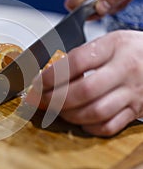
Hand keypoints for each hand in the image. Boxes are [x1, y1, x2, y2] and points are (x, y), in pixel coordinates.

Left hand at [25, 30, 142, 136]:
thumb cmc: (130, 50)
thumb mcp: (108, 42)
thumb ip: (81, 56)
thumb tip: (48, 75)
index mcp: (113, 47)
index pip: (75, 62)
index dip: (51, 76)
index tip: (36, 83)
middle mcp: (124, 70)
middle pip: (84, 91)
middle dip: (54, 99)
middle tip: (39, 100)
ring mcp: (132, 93)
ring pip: (95, 111)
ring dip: (68, 114)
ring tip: (55, 109)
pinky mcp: (135, 111)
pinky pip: (109, 126)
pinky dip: (88, 126)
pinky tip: (78, 120)